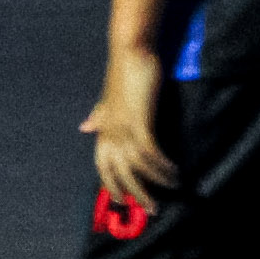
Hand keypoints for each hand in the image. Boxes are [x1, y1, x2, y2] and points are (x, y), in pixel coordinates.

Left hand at [82, 46, 175, 211]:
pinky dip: (163, 166)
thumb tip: (85, 127)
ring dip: (156, 181)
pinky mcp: (139, 121)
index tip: (124, 202)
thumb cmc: (123, 72)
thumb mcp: (109, 99)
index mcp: (102, 129)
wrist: (131, 49)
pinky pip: (151, 154)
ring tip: (173, 187)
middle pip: (120, 174)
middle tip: (152, 209)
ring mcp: (123, 128)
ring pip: (137, 168)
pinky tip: (174, 171)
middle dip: (137, 194)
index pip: (103, 167)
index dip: (112, 186)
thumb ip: (99, 115)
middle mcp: (109, 132)